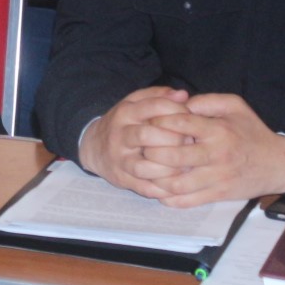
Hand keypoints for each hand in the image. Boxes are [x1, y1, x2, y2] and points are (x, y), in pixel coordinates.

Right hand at [77, 86, 194, 195]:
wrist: (93, 147)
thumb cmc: (123, 124)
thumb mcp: (134, 103)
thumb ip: (157, 96)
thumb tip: (183, 94)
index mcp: (125, 112)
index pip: (155, 106)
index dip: (178, 111)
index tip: (191, 118)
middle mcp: (120, 135)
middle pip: (148, 135)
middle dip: (175, 140)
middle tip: (189, 143)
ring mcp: (120, 159)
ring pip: (145, 166)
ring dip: (169, 168)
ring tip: (184, 165)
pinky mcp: (122, 179)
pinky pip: (145, 188)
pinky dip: (163, 189)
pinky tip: (175, 183)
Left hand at [135, 92, 284, 206]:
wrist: (278, 164)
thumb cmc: (252, 131)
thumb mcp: (235, 106)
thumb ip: (206, 101)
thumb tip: (179, 101)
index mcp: (218, 130)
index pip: (180, 124)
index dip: (158, 122)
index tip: (147, 122)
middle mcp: (216, 155)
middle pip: (174, 156)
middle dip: (152, 152)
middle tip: (142, 147)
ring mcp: (217, 178)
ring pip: (178, 183)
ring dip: (156, 179)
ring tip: (144, 171)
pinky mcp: (219, 195)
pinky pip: (189, 201)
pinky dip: (170, 198)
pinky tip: (159, 191)